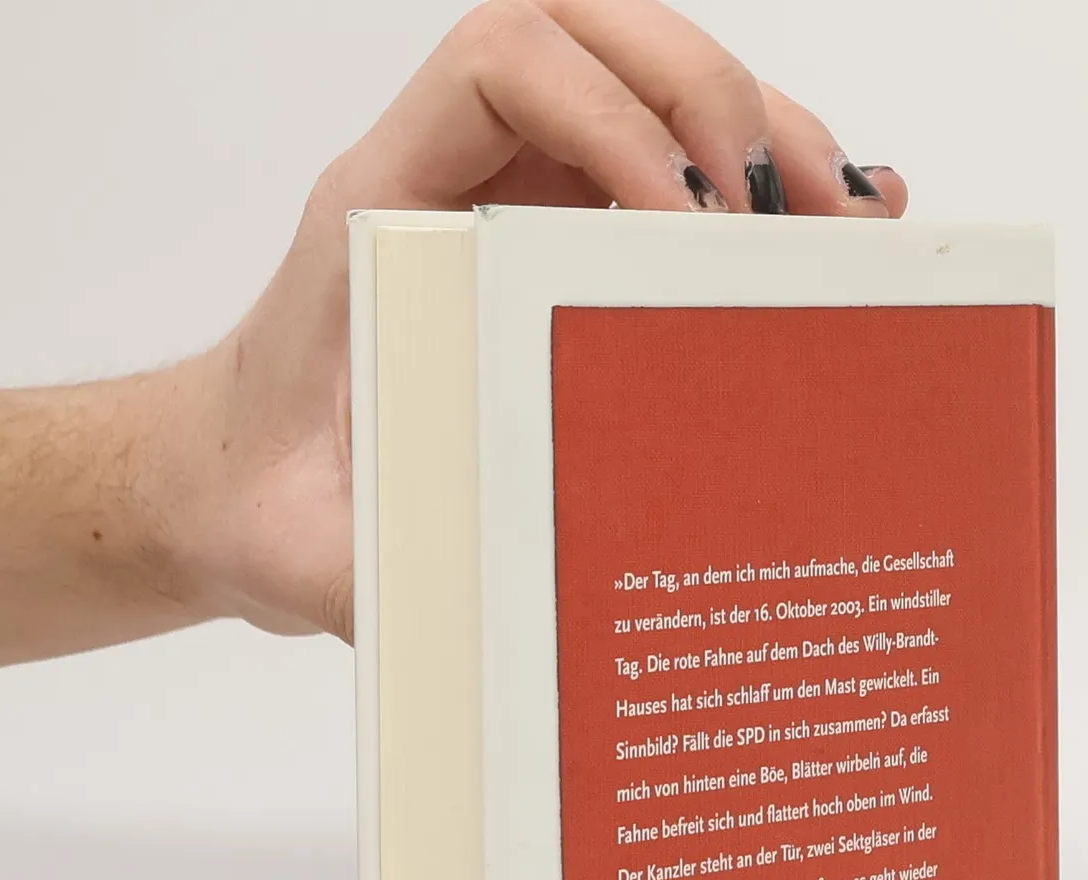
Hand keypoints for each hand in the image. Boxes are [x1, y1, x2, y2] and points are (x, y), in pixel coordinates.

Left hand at [158, 0, 906, 644]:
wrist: (241, 487)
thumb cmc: (269, 498)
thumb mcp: (310, 550)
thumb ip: (375, 575)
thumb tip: (487, 613)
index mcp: (381, 209)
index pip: (501, 68)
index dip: (608, 113)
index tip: (681, 223)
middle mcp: (455, 178)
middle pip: (597, 37)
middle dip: (712, 99)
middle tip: (792, 216)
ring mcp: (515, 200)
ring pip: (647, 84)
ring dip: (758, 130)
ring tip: (846, 221)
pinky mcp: (560, 243)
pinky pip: (665, 167)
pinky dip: (754, 183)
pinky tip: (829, 232)